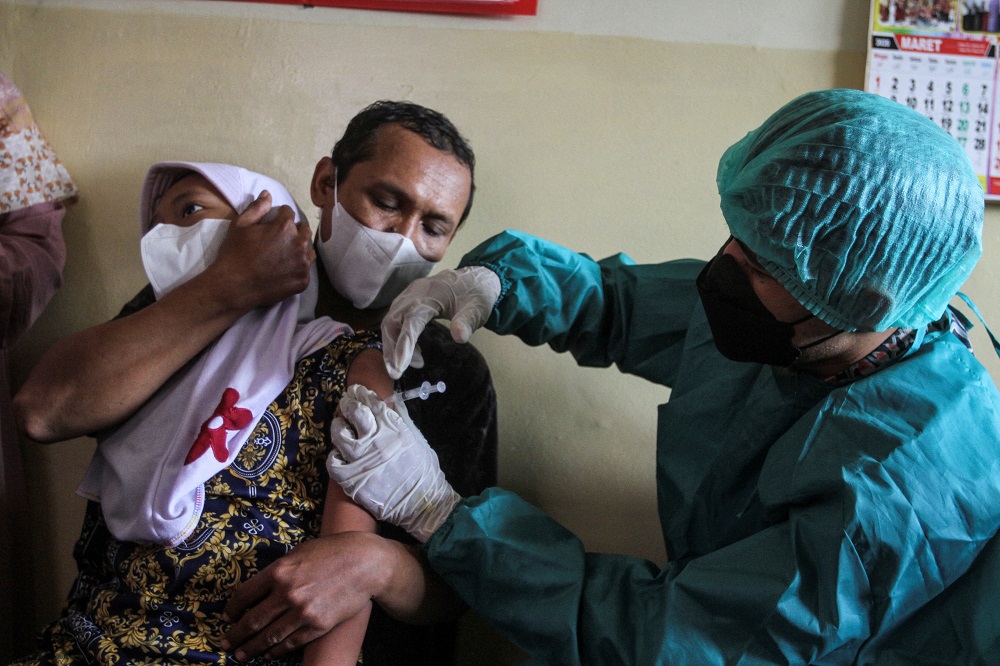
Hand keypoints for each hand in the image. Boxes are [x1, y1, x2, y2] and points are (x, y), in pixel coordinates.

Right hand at [204, 191, 315, 313]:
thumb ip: (257, 208)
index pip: (288, 213)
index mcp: (285, 227)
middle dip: (293, 231)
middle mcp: (299, 243)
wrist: (233, 286)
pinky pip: (305, 269)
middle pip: (303, 230)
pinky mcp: (303, 280)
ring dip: (299, 249)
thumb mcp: (240, 225)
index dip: (279, 216)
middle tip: (278, 240)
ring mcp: (303, 263)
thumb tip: (268, 194)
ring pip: (308, 250)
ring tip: (283, 255)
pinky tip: (284, 270)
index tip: (272, 223)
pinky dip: (297, 268)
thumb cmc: (234, 254)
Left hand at [221, 532, 384, 659]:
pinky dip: (277, 650)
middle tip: (226, 643)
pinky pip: (291, 642)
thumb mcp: (299, 553)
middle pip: (252, 621)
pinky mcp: (318, 625)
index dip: (232, 610)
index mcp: (279, 571)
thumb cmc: (333, 552)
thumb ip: (279, 571)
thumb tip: (260, 589)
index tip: (228, 617)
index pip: (244, 595)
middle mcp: (287, 592)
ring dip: (252, 648)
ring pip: (269, 636)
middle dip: (235, 635)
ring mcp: (302, 611)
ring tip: (242, 655)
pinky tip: (269, 653)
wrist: (366, 562)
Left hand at [328, 385, 460, 541]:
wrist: (421, 504)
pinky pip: (333, 462)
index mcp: (394, 429)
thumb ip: (402, 420)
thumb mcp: (417, 439)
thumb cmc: (424, 471)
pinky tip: (340, 454)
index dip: (362, 394)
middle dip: (348, 404)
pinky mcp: (351, 479)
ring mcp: (361, 460)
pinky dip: (335, 455)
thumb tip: (390, 403)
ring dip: (338, 426)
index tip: (357, 391)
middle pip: (354, 413)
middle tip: (346, 403)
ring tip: (340, 425)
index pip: (372, 404)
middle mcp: (376, 441)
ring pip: (339, 434)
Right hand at [381, 266, 500, 378]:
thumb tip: (459, 338)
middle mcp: (414, 293)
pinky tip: (411, 353)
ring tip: (404, 366)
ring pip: (390, 321)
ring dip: (392, 345)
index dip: (404, 343)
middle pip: (392, 321)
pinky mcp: (408, 301)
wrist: (476, 278)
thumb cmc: (476, 294)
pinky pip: (395, 320)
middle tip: (397, 373)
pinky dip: (397, 338)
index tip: (400, 366)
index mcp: (431, 294)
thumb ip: (467, 322)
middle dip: (391, 348)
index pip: (411, 319)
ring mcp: (409, 296)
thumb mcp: (478, 310)